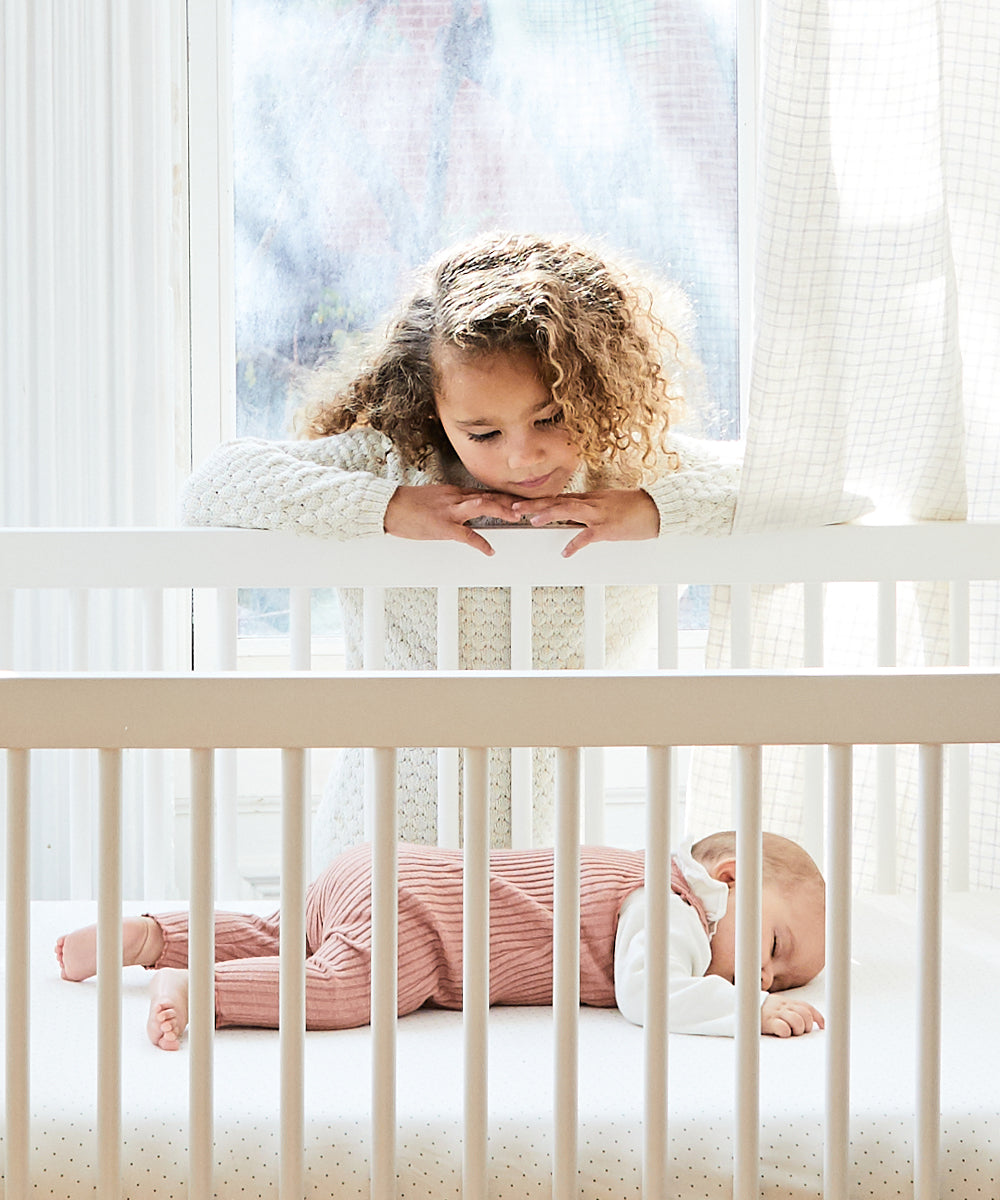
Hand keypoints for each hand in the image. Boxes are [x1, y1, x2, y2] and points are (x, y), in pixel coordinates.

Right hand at [383, 485, 516, 555]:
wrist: (388, 506)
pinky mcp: (443, 527)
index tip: (518, 500)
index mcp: (453, 492)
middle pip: (489, 496)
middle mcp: (455, 498)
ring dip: (502, 510)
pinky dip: (481, 543)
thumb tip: (463, 508)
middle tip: (528, 506)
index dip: (503, 496)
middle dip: (510, 501)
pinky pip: (466, 535)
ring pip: (483, 506)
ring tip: (517, 517)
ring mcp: (450, 511)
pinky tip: (490, 550)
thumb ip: (449, 502)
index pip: (484, 492)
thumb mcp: (432, 499)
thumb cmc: (406, 505)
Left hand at [509, 489, 659, 556]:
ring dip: (549, 514)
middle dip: (535, 504)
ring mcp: (599, 514)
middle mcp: (591, 503)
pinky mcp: (608, 528)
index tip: (521, 503)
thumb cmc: (635, 507)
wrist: (657, 508)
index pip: (560, 497)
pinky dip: (575, 544)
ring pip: (568, 510)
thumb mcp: (610, 504)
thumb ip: (592, 508)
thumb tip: (576, 515)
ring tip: (532, 520)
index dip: (539, 500)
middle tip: (515, 508)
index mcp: (590, 498)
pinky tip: (565, 553)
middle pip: (558, 500)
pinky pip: (588, 536)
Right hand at [760, 994, 824, 1037]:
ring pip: (798, 1021)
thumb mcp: (778, 1005)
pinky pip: (783, 1028)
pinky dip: (786, 1032)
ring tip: (791, 1032)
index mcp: (787, 1002)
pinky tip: (782, 1033)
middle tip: (800, 1031)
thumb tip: (811, 1020)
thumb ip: (792, 1010)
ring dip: (797, 1030)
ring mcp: (776, 1013)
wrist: (742, 1006)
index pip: (807, 1007)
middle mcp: (784, 1006)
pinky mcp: (768, 1022)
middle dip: (807, 1026)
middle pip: (806, 1015)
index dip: (818, 1017)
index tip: (822, 1026)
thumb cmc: (763, 1010)